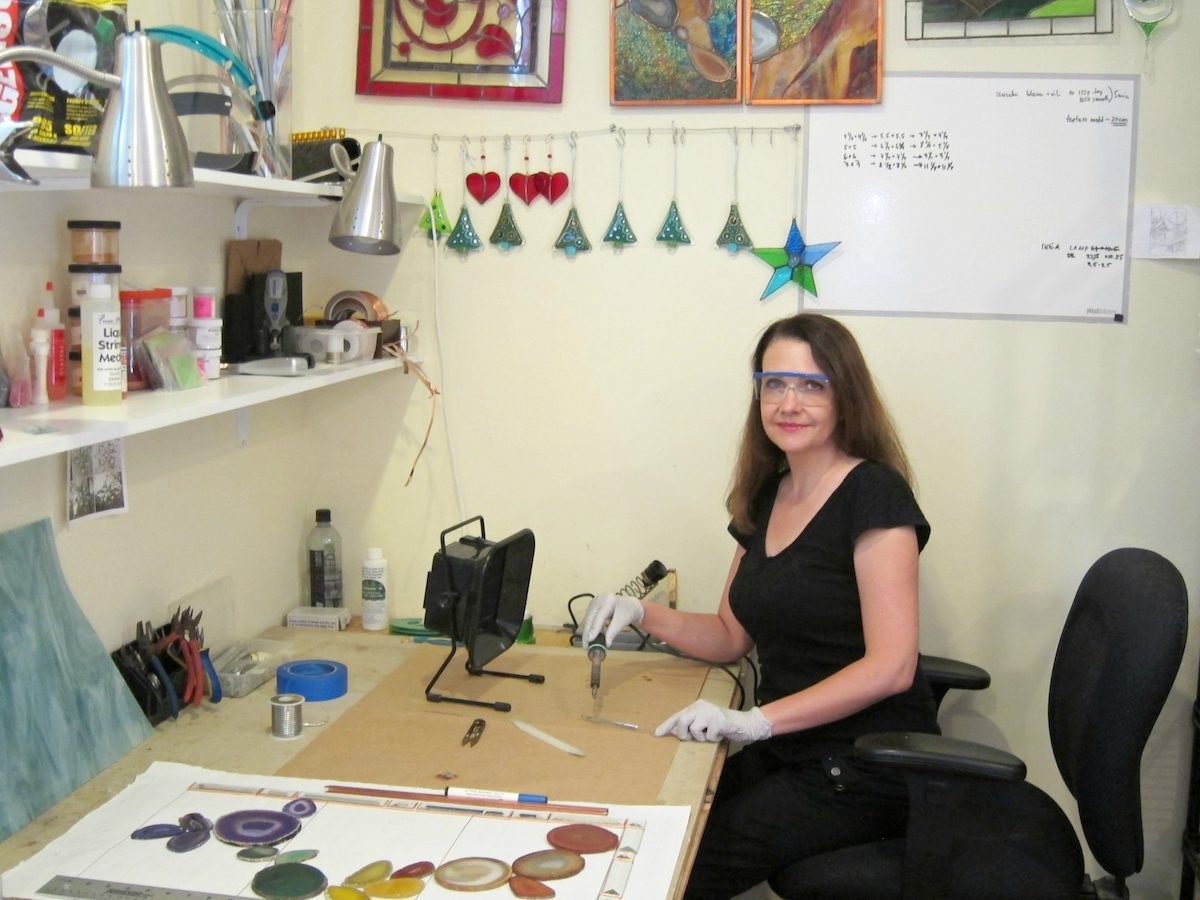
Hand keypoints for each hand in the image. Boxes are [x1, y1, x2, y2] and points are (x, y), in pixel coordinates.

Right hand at [581, 593, 644, 645]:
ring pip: (587, 620)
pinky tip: (590, 637)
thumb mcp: (622, 621)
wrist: (628, 605)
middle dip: (587, 633)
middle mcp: (599, 600)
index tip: (590, 639)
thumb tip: (606, 643)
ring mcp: (594, 603)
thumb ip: (613, 631)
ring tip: (587, 644)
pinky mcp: (592, 608)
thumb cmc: (627, 611)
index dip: (594, 628)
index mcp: (609, 600)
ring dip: (587, 632)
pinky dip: (589, 629)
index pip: (600, 616)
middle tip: (586, 646)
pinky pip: (589, 620)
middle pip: (590, 618)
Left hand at [654, 700, 772, 743]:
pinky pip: (708, 736)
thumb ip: (691, 725)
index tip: (656, 734)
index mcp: (696, 706)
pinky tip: (720, 734)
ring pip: (694, 729)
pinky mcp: (718, 720)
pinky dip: (714, 739)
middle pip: (682, 721)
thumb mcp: (704, 724)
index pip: (677, 715)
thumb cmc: (723, 726)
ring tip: (710, 734)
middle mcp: (701, 706)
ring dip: (701, 737)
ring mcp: (710, 712)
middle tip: (693, 737)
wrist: (745, 724)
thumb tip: (674, 732)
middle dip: (684, 733)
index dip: (666, 725)